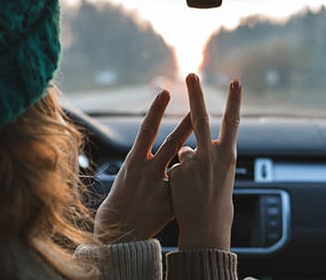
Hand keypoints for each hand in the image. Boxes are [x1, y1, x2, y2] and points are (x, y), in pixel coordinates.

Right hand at [94, 90, 192, 243]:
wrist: (118, 233)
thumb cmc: (122, 202)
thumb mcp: (131, 175)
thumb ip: (151, 162)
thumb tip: (171, 150)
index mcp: (133, 161)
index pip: (147, 130)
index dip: (156, 110)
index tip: (165, 92)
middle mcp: (146, 170)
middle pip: (170, 142)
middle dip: (184, 124)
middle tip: (196, 104)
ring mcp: (158, 187)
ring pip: (181, 165)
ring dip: (195, 152)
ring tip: (207, 142)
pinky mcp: (168, 203)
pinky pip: (183, 188)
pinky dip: (187, 187)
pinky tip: (191, 189)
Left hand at [168, 74, 241, 250]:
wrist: (207, 230)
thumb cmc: (218, 206)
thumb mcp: (221, 176)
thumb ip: (207, 157)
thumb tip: (189, 147)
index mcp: (229, 155)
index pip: (233, 122)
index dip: (234, 101)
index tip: (236, 82)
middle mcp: (211, 155)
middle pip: (201, 118)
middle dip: (196, 95)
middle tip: (191, 74)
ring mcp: (192, 163)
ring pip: (185, 150)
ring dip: (189, 164)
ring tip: (197, 184)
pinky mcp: (176, 172)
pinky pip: (176, 168)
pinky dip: (178, 178)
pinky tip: (185, 194)